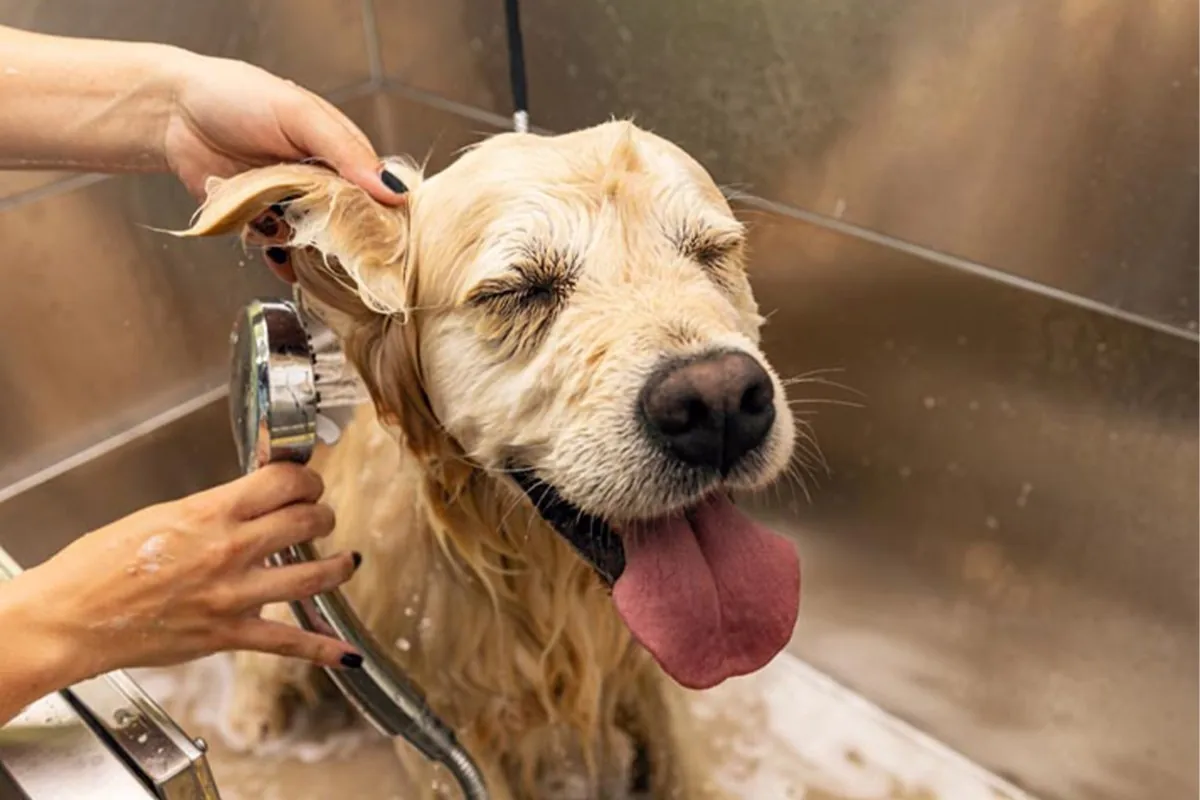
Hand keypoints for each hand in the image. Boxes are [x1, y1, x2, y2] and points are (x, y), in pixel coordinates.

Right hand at [3, 464, 361, 684]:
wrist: (72, 616)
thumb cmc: (101, 564)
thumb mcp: (162, 514)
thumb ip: (213, 510)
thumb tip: (249, 503)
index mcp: (211, 513)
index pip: (284, 482)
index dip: (306, 478)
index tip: (307, 481)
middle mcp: (230, 550)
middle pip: (306, 522)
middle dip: (323, 515)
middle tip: (321, 516)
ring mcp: (234, 595)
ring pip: (312, 577)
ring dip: (337, 567)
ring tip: (345, 561)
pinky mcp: (228, 634)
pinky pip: (288, 641)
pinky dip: (324, 649)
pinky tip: (348, 654)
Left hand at [163, 53, 410, 284]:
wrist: (172, 112)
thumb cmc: (237, 96)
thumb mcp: (300, 115)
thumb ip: (346, 152)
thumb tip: (392, 189)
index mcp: (340, 151)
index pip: (377, 190)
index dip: (383, 214)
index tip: (385, 236)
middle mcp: (320, 180)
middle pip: (349, 222)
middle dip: (345, 238)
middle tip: (336, 242)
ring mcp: (290, 202)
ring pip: (315, 239)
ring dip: (308, 246)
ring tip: (295, 237)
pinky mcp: (260, 220)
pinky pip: (279, 247)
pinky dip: (278, 255)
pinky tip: (274, 252)